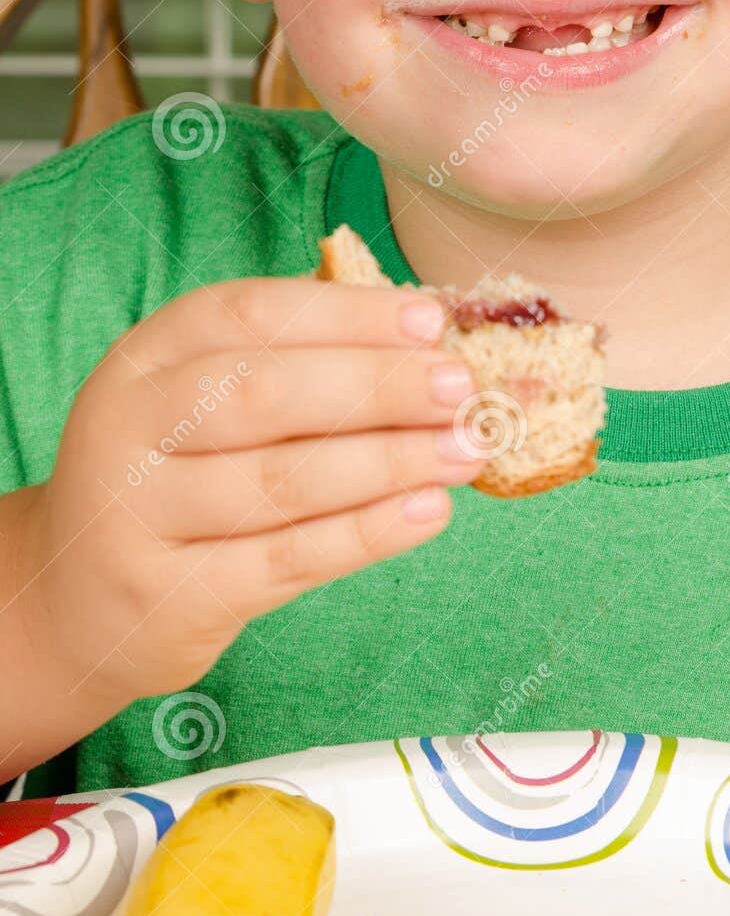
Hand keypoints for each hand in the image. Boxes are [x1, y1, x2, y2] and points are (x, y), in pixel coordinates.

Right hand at [22, 275, 480, 708]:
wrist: (76, 600)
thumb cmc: (175, 476)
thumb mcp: (199, 402)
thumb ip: (293, 364)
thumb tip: (425, 339)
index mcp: (146, 358)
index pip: (250, 315)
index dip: (347, 315)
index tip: (432, 321)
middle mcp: (130, 427)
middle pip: (266, 394)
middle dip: (378, 386)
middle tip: (461, 388)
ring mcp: (142, 516)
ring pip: (285, 480)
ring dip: (391, 461)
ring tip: (467, 450)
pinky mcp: (174, 596)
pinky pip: (289, 557)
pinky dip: (369, 532)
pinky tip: (430, 511)